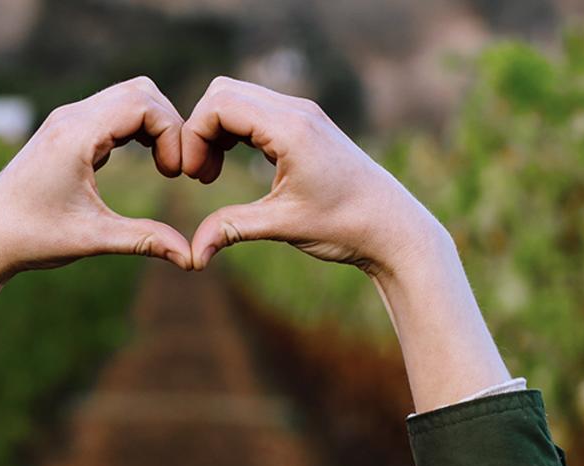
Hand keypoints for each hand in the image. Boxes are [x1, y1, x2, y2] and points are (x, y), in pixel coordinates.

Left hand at [0, 76, 192, 288]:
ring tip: (165, 166)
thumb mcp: (92, 238)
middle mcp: (70, 117)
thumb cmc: (30, 237)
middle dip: (170, 125)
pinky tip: (143, 161)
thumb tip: (190, 258)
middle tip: (177, 169)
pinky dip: (136, 129)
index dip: (173, 134)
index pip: (143, 104)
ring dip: (154, 125)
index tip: (177, 174)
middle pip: (140, 91)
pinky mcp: (65, 132)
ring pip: (127, 97)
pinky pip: (112, 112)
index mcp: (76, 135)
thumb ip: (144, 240)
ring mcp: (66, 121)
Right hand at [181, 76, 449, 273]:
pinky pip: (257, 112)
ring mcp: (303, 115)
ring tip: (211, 173)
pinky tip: (232, 165)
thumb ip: (231, 229)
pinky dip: (235, 132)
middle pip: (223, 93)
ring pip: (239, 99)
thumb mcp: (282, 226)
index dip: (193, 135)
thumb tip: (191, 255)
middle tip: (199, 174)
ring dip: (216, 131)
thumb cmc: (345, 225)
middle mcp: (296, 111)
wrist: (392, 227)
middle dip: (200, 130)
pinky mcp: (305, 126)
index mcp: (290, 128)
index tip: (191, 174)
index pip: (219, 104)